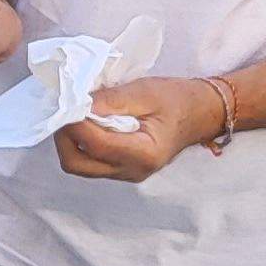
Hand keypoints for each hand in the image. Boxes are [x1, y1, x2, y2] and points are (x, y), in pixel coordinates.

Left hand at [56, 76, 224, 183]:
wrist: (201, 113)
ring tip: (77, 114)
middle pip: (77, 164)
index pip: (94, 144)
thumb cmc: (177, 99)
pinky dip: (82, 144)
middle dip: (65, 137)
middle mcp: (133, 170)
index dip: (74, 123)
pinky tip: (88, 123)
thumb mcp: (145, 92)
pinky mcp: (122, 170)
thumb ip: (111, 100)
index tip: (67, 102)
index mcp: (143, 153)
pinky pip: (91, 162)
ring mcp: (126, 174)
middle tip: (67, 110)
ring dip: (71, 141)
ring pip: (81, 166)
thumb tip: (77, 105)